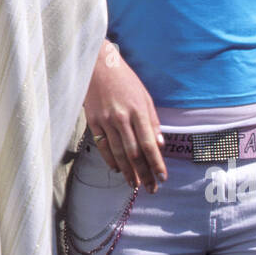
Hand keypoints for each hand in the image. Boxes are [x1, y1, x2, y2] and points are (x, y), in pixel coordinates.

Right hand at [82, 40, 166, 192]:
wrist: (97, 65)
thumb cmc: (124, 79)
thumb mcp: (145, 96)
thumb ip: (153, 121)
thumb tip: (159, 144)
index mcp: (138, 111)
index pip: (149, 144)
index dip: (156, 163)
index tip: (162, 178)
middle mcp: (122, 118)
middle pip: (134, 153)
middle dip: (143, 173)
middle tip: (150, 188)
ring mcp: (106, 121)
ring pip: (118, 153)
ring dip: (128, 171)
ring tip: (134, 184)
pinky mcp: (93, 121)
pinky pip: (102, 146)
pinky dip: (110, 160)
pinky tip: (117, 169)